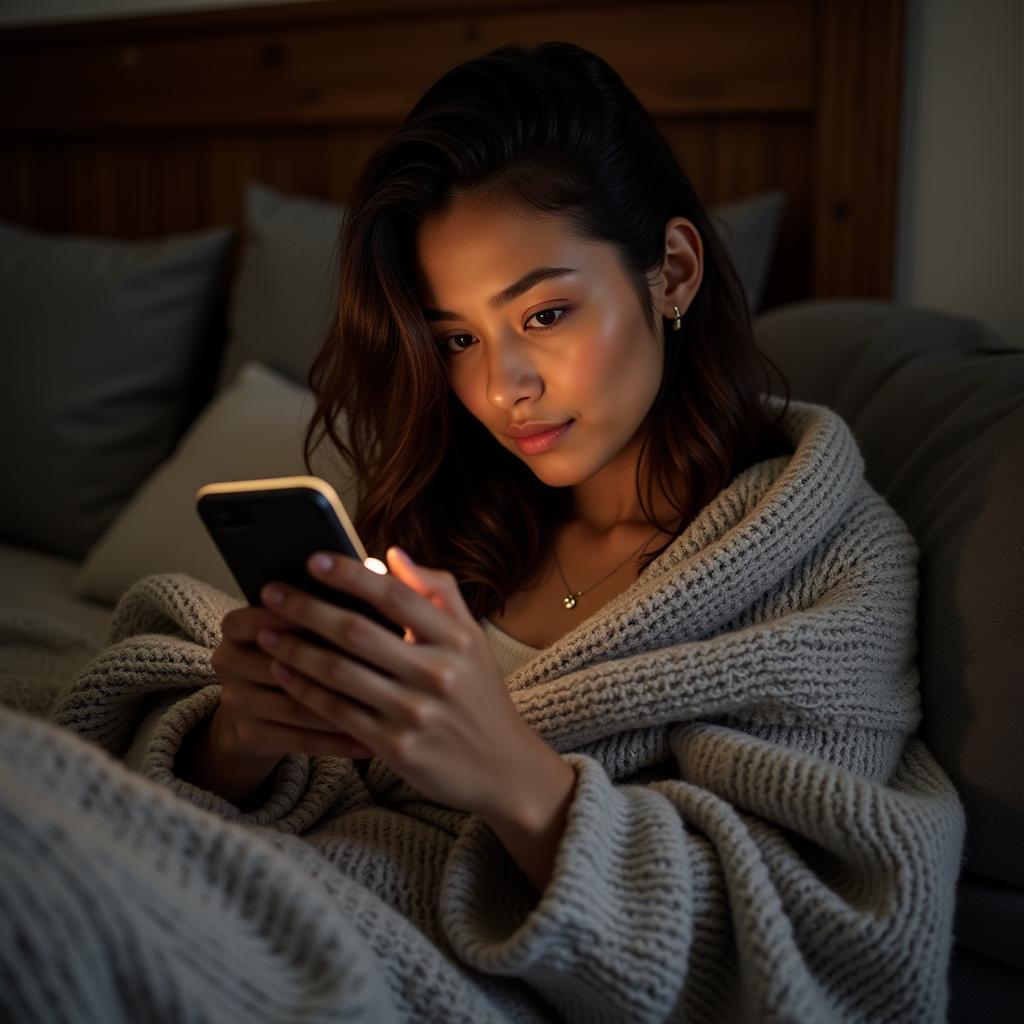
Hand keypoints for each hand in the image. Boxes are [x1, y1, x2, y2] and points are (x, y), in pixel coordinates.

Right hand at [210, 604, 373, 759]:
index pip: (265, 617)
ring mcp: (235, 701)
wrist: (258, 709)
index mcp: (235, 627)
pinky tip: (369, 742)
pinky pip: (300, 740)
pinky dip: (338, 742)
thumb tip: (373, 603)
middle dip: (335, 669)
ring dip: (342, 711)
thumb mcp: (295, 630)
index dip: (305, 621)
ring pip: (297, 706)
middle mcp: (227, 661)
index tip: (352, 622)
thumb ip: (322, 614)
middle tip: (382, 672)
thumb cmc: (293, 656)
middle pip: (284, 664)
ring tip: (383, 711)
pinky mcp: (249, 736)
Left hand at [254, 546, 555, 819]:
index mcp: (457, 639)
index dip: (351, 575)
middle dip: (306, 608)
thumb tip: (393, 554)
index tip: (313, 560)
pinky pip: (338, 712)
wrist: (504, 768)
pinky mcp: (396, 747)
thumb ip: (437, 591)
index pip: (395, 596)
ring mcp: (415, 712)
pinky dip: (305, 690)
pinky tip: (282, 672)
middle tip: (270, 591)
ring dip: (295, 648)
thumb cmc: (480, 694)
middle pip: (357, 632)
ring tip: (264, 631)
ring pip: (339, 672)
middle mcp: (437, 673)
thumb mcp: (472, 639)